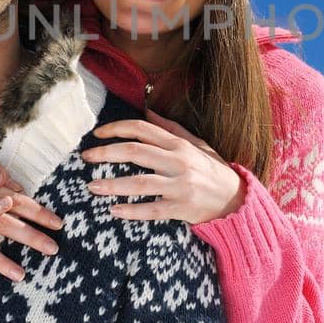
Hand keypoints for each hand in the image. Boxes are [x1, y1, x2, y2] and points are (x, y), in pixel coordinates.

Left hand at [81, 110, 245, 224]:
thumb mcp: (197, 144)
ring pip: (140, 183)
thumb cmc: (213, 170)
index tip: (97, 134)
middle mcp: (179, 162)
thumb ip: (171, 128)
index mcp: (179, 144)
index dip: (116, 128)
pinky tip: (114, 211)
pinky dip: (132, 211)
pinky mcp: (181, 208)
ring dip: (113, 184)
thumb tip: (147, 111)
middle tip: (86, 157)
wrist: (237, 200)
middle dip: (106, 153)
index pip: (142, 129)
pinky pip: (152, 210)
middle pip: (135, 152)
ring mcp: (180, 186)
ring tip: (92, 186)